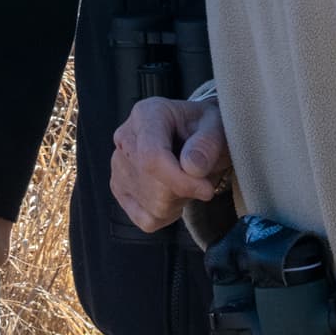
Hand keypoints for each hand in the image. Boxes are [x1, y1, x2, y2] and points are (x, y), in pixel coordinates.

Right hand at [110, 95, 228, 233]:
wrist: (195, 134)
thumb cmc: (205, 127)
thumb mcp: (216, 126)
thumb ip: (207, 143)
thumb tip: (192, 167)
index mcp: (147, 115)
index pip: (151, 157)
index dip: (180, 181)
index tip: (207, 190)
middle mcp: (125, 138)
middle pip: (154, 186)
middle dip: (185, 191)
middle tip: (201, 177)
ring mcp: (118, 165)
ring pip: (152, 206)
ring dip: (179, 202)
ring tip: (187, 180)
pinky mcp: (119, 188)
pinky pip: (146, 219)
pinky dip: (167, 215)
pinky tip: (175, 194)